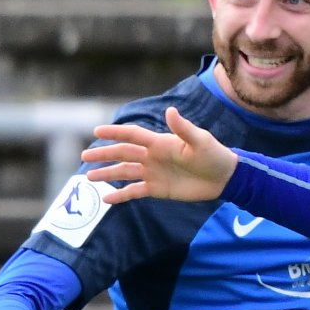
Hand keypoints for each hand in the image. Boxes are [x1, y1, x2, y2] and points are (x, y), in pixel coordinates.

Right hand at [82, 106, 237, 203]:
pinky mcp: (158, 189)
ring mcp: (154, 173)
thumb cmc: (214, 155)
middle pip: (123, 153)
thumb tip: (169, 110)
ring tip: (89, 177)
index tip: (97, 131)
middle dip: (104, 154)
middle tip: (84, 156)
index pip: (133, 135)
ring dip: (108, 174)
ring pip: (125, 172)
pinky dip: (121, 195)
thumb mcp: (200, 141)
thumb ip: (183, 128)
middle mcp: (153, 156)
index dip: (115, 133)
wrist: (224, 178)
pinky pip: (135, 192)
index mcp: (160, 142)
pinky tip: (107, 199)